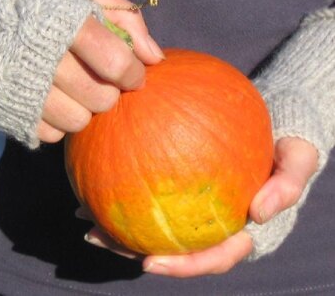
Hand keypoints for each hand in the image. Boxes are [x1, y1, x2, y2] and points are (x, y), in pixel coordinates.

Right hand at [36, 0, 163, 142]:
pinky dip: (58, 121)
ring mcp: (22, 89)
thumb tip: (155, 57)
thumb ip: (123, 14)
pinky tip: (52, 98)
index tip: (131, 72)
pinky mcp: (6, 109)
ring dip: (85, 108)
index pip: (116, 62)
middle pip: (101, 98)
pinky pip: (50, 134)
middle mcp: (43, 59)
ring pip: (78, 121)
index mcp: (64, 22)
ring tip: (75, 88)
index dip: (133, 73)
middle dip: (110, 91)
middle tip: (100, 78)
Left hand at [83, 137, 317, 276]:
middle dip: (133, 247)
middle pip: (172, 246)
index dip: (183, 266)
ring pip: (156, 221)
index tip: (149, 263)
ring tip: (86, 214)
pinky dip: (130, 186)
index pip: (213, 257)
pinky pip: (155, 188)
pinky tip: (102, 176)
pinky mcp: (184, 184)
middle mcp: (214, 222)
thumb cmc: (288, 144)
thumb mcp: (300, 160)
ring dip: (120, 223)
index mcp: (241, 229)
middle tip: (96, 237)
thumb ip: (287, 186)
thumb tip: (258, 214)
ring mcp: (196, 205)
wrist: (276, 120)